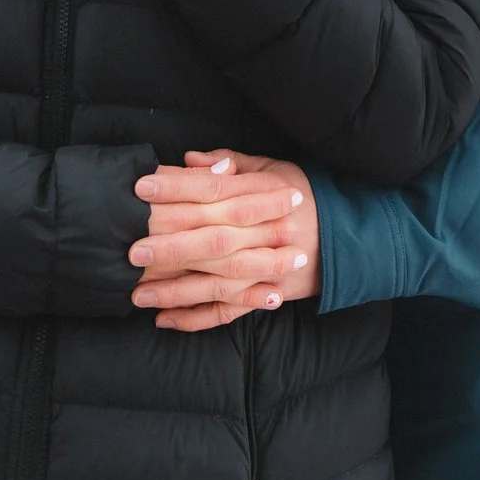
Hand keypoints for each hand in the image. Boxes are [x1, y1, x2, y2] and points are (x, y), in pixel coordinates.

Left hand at [130, 152, 320, 331]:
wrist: (347, 237)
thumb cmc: (302, 197)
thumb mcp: (274, 169)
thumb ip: (232, 163)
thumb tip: (188, 159)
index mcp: (265, 195)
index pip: (215, 190)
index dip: (178, 188)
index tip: (142, 188)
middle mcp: (266, 233)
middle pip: (214, 239)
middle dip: (172, 246)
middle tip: (132, 250)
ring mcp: (266, 270)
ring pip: (217, 282)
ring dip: (177, 291)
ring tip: (137, 294)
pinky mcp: (265, 296)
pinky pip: (228, 312)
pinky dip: (195, 318)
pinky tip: (164, 320)